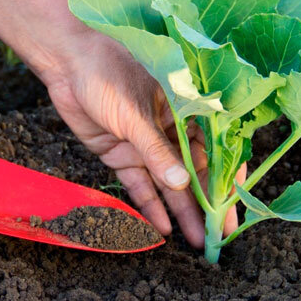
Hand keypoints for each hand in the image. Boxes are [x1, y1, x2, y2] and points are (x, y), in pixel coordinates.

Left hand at [0, 0, 241, 246]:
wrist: (67, 60)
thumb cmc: (108, 69)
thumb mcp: (136, 112)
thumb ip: (158, 150)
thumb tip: (183, 185)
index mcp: (185, 107)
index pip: (214, 146)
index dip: (224, 176)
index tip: (233, 202)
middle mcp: (170, 126)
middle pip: (194, 171)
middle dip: (207, 202)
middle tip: (220, 234)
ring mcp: (145, 141)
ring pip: (168, 182)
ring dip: (181, 210)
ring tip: (196, 240)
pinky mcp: (120, 152)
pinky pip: (138, 183)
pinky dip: (149, 204)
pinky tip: (162, 226)